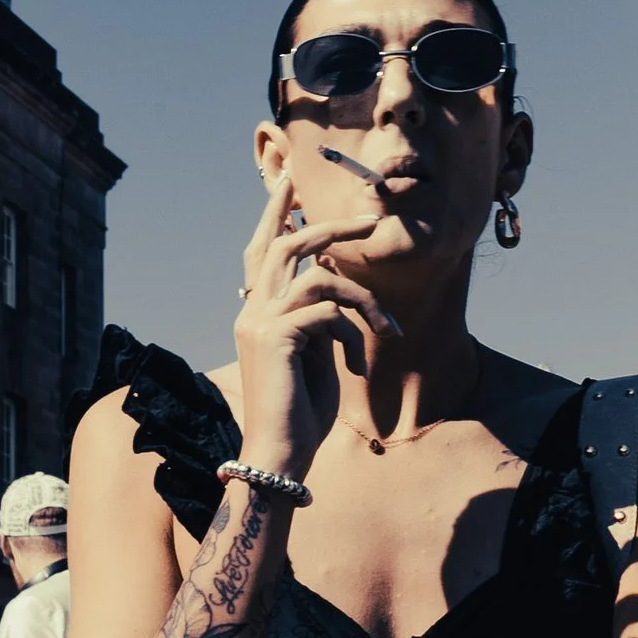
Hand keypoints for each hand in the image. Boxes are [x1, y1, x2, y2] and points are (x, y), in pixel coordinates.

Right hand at [233, 173, 392, 478]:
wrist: (279, 454)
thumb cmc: (301, 414)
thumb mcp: (314, 356)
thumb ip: (318, 319)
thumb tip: (334, 285)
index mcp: (255, 314)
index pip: (260, 252)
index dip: (274, 216)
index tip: (289, 183)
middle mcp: (251, 312)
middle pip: (282, 245)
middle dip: (325, 225)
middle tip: (368, 217)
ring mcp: (260, 322)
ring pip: (314, 273)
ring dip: (361, 290)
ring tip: (387, 323)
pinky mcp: (277, 336)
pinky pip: (327, 309)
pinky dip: (353, 328)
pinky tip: (359, 358)